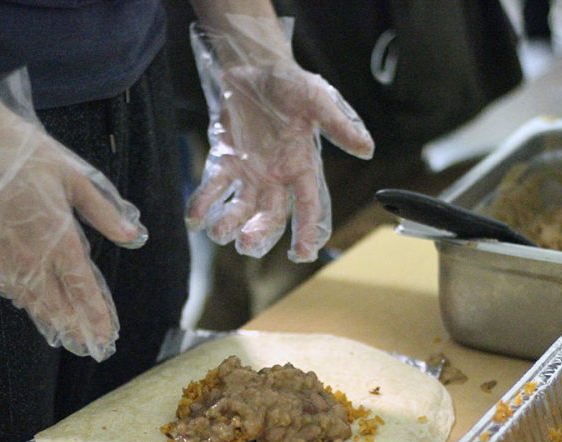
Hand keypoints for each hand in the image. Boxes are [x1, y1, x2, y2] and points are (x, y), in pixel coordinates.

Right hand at [0, 71, 146, 359]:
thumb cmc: (25, 153)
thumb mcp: (75, 175)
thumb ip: (104, 212)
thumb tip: (134, 237)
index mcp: (59, 237)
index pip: (82, 288)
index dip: (96, 315)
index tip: (108, 338)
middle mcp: (31, 255)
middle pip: (57, 304)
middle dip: (76, 329)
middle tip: (91, 350)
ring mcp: (2, 256)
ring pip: (29, 299)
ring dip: (49, 321)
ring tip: (64, 339)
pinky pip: (4, 285)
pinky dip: (20, 300)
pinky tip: (28, 307)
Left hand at [186, 16, 373, 262]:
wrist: (254, 67)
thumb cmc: (290, 83)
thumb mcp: (317, 99)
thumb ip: (338, 125)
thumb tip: (367, 149)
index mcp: (302, 166)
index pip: (308, 205)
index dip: (307, 230)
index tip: (302, 254)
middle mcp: (276, 177)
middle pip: (270, 214)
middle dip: (259, 231)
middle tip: (247, 242)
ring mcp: (249, 173)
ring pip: (241, 207)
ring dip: (230, 222)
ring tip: (219, 231)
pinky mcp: (224, 161)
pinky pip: (214, 187)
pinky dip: (203, 203)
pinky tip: (194, 218)